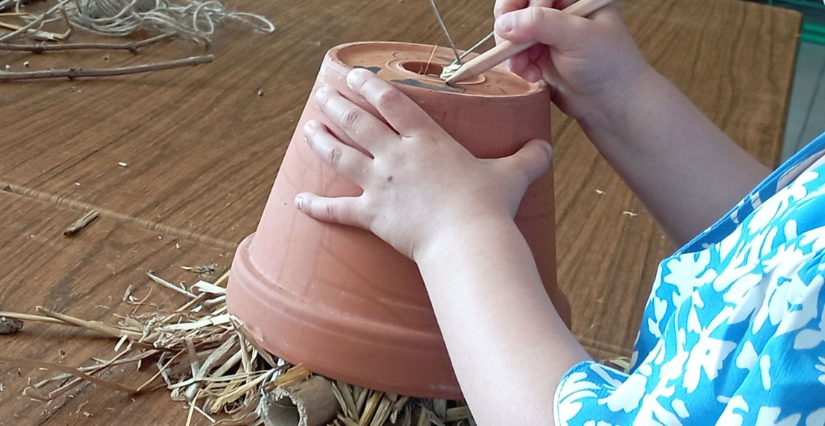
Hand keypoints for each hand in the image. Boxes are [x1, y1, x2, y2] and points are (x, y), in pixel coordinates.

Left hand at [294, 68, 552, 260]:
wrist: (468, 241)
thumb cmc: (490, 206)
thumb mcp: (513, 177)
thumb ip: (528, 159)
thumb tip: (547, 149)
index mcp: (427, 139)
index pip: (391, 102)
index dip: (369, 85)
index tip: (353, 75)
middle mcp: (397, 156)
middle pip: (359, 123)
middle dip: (338, 106)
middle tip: (322, 95)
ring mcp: (380, 184)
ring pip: (341, 156)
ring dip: (321, 140)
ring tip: (307, 128)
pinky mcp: (372, 215)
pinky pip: (338, 210)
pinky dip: (316, 206)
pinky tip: (298, 200)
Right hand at [493, 0, 652, 122]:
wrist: (612, 103)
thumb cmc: (609, 64)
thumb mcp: (578, 36)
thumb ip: (542, 23)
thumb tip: (504, 23)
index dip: (523, 3)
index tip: (525, 24)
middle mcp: (558, 9)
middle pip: (516, 5)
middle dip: (510, 26)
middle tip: (512, 44)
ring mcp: (545, 32)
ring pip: (509, 29)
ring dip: (512, 50)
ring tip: (526, 68)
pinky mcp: (537, 54)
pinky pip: (512, 52)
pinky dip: (516, 65)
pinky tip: (533, 75)